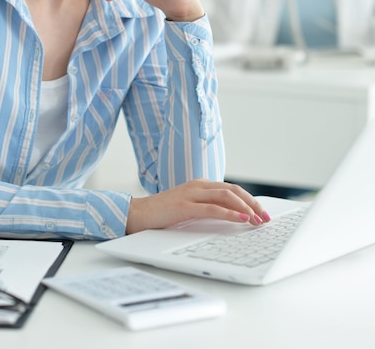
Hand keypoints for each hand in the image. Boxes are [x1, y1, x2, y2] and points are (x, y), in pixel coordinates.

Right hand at [126, 179, 270, 233]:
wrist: (139, 214)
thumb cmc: (163, 213)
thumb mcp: (189, 208)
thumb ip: (206, 208)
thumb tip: (230, 218)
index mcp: (200, 185)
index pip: (231, 189)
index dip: (249, 200)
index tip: (261, 212)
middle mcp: (198, 185)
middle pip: (233, 190)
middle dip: (253, 203)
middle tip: (265, 217)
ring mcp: (192, 194)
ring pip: (226, 196)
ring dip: (245, 208)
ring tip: (257, 219)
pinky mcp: (185, 205)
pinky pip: (213, 208)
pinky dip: (230, 213)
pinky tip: (241, 219)